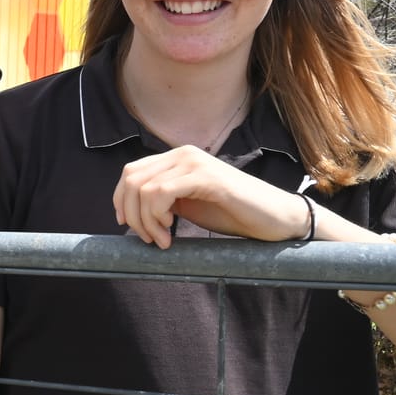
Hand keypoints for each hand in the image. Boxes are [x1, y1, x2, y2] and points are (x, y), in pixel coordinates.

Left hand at [113, 144, 309, 248]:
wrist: (274, 218)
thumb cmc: (232, 213)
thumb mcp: (186, 204)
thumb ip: (161, 200)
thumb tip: (129, 211)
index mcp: (176, 159)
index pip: (131, 172)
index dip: (121, 200)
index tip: (128, 226)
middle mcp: (183, 154)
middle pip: (132, 179)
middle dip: (132, 214)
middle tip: (149, 239)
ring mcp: (195, 162)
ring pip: (144, 188)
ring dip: (146, 221)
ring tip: (163, 240)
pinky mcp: (206, 176)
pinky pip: (161, 193)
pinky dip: (156, 216)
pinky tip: (170, 232)